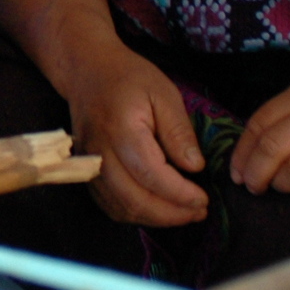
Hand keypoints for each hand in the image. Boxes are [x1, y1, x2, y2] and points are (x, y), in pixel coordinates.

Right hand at [67, 47, 208, 226]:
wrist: (86, 71)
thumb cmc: (128, 78)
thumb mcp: (164, 94)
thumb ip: (178, 132)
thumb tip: (195, 167)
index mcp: (121, 130)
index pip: (152, 174)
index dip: (180, 194)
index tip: (204, 199)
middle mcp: (100, 152)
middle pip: (134, 199)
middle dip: (171, 214)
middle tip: (199, 212)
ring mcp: (89, 164)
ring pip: (120, 208)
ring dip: (154, 219)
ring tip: (183, 214)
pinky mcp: (86, 171)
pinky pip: (108, 204)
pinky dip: (134, 214)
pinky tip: (156, 210)